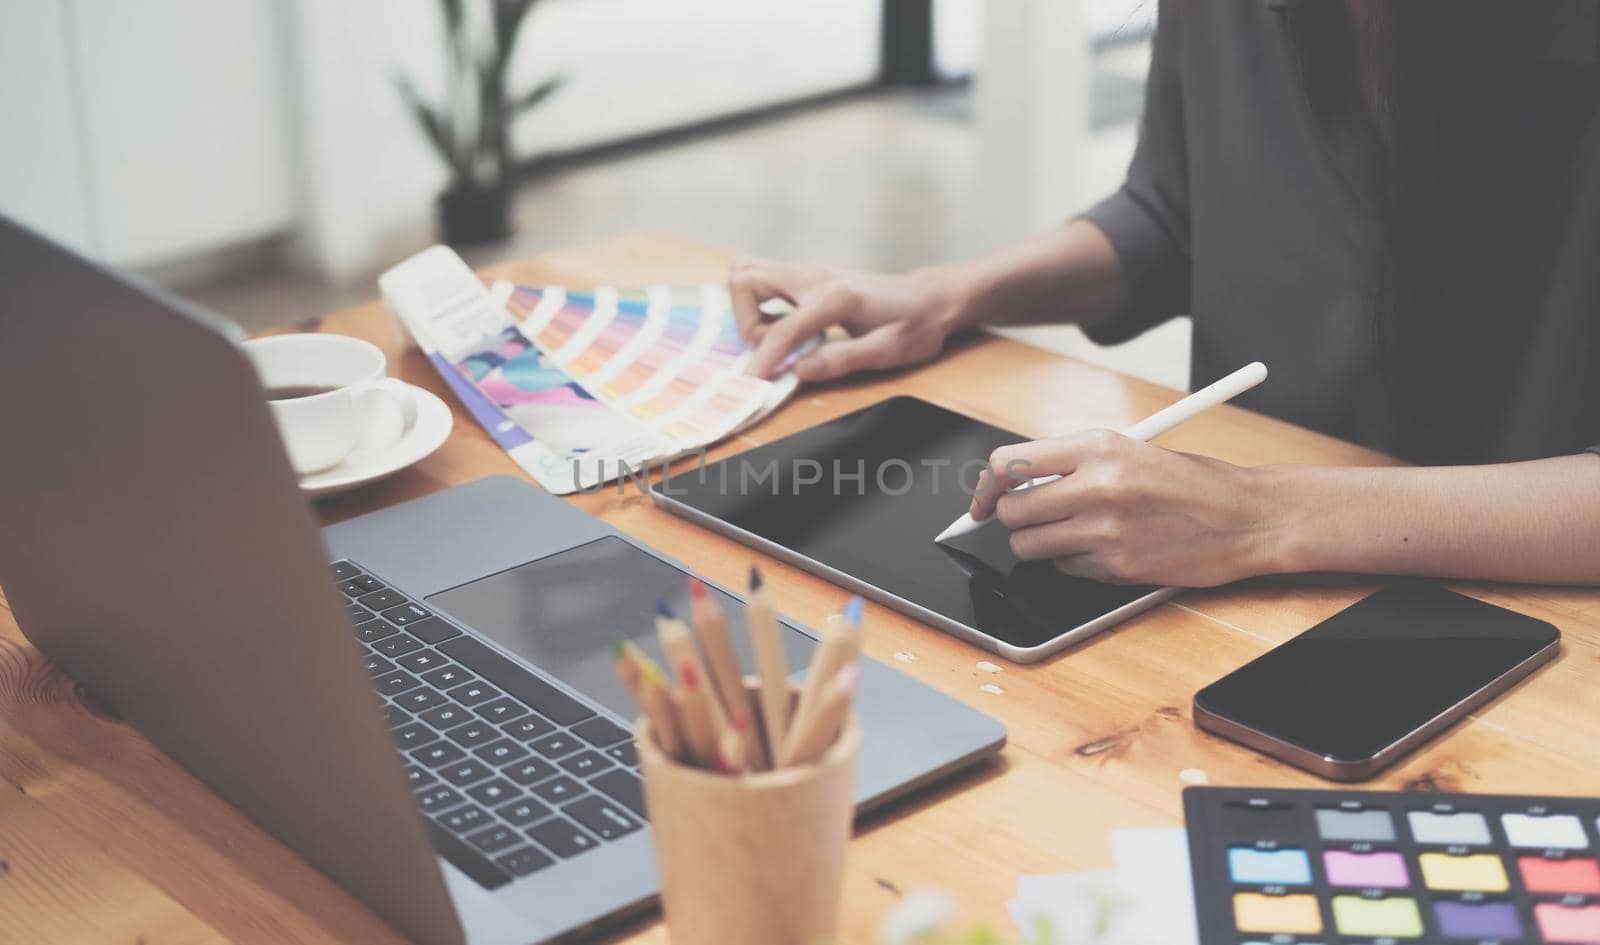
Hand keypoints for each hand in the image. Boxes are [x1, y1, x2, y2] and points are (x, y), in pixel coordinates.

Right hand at [728, 257, 962, 381]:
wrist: (930, 297)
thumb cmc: (915, 324)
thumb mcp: (888, 351)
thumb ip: (842, 359)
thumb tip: (800, 371)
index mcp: (835, 298)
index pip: (780, 329)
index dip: (763, 360)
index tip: (753, 382)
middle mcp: (816, 276)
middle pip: (745, 278)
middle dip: (743, 319)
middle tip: (767, 348)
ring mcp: (810, 271)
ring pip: (748, 272)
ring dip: (747, 308)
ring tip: (773, 338)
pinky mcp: (809, 275)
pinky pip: (765, 280)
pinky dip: (759, 303)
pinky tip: (784, 328)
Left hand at [967, 430, 1288, 586]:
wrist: (1246, 517)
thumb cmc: (1191, 482)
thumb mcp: (1129, 450)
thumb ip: (1072, 463)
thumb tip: (1013, 484)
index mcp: (1097, 446)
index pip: (1007, 464)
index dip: (985, 486)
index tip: (982, 499)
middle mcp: (1095, 486)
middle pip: (1010, 512)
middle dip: (1012, 520)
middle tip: (1033, 519)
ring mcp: (1104, 530)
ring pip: (1029, 547)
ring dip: (1040, 545)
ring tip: (1075, 532)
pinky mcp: (1116, 567)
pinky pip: (1066, 569)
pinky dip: (1075, 564)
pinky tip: (1107, 549)